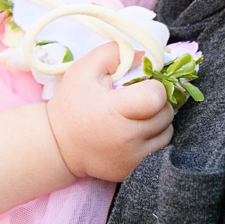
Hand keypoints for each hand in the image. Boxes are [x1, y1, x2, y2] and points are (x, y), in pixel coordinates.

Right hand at [44, 43, 174, 181]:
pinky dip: (151, 140)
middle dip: (158, 103)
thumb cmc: (71, 104)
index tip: (142, 85)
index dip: (154, 86)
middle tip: (139, 99)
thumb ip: (113, 53)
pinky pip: (157, 151)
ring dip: (158, 121)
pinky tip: (134, 133)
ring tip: (138, 116)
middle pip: (166, 114)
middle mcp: (128, 137)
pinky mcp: (133, 170)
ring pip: (166, 133)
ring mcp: (132, 158)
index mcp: (115, 110)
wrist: (58, 145)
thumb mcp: (83, 69)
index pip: (156, 96)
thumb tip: (144, 55)